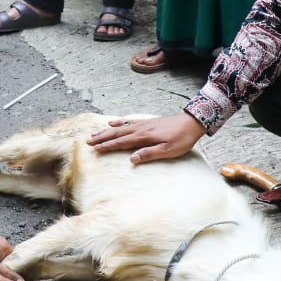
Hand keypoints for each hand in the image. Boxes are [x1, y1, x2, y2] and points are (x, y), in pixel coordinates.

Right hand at [86, 113, 204, 163]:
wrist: (192, 123)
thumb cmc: (181, 139)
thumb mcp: (168, 151)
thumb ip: (149, 154)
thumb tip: (132, 159)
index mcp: (144, 137)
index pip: (122, 142)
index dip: (108, 146)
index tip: (96, 149)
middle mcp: (141, 129)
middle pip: (117, 134)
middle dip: (102, 138)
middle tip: (88, 142)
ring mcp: (143, 124)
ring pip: (121, 128)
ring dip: (107, 131)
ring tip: (95, 133)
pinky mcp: (148, 122)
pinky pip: (129, 122)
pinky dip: (119, 122)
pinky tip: (113, 123)